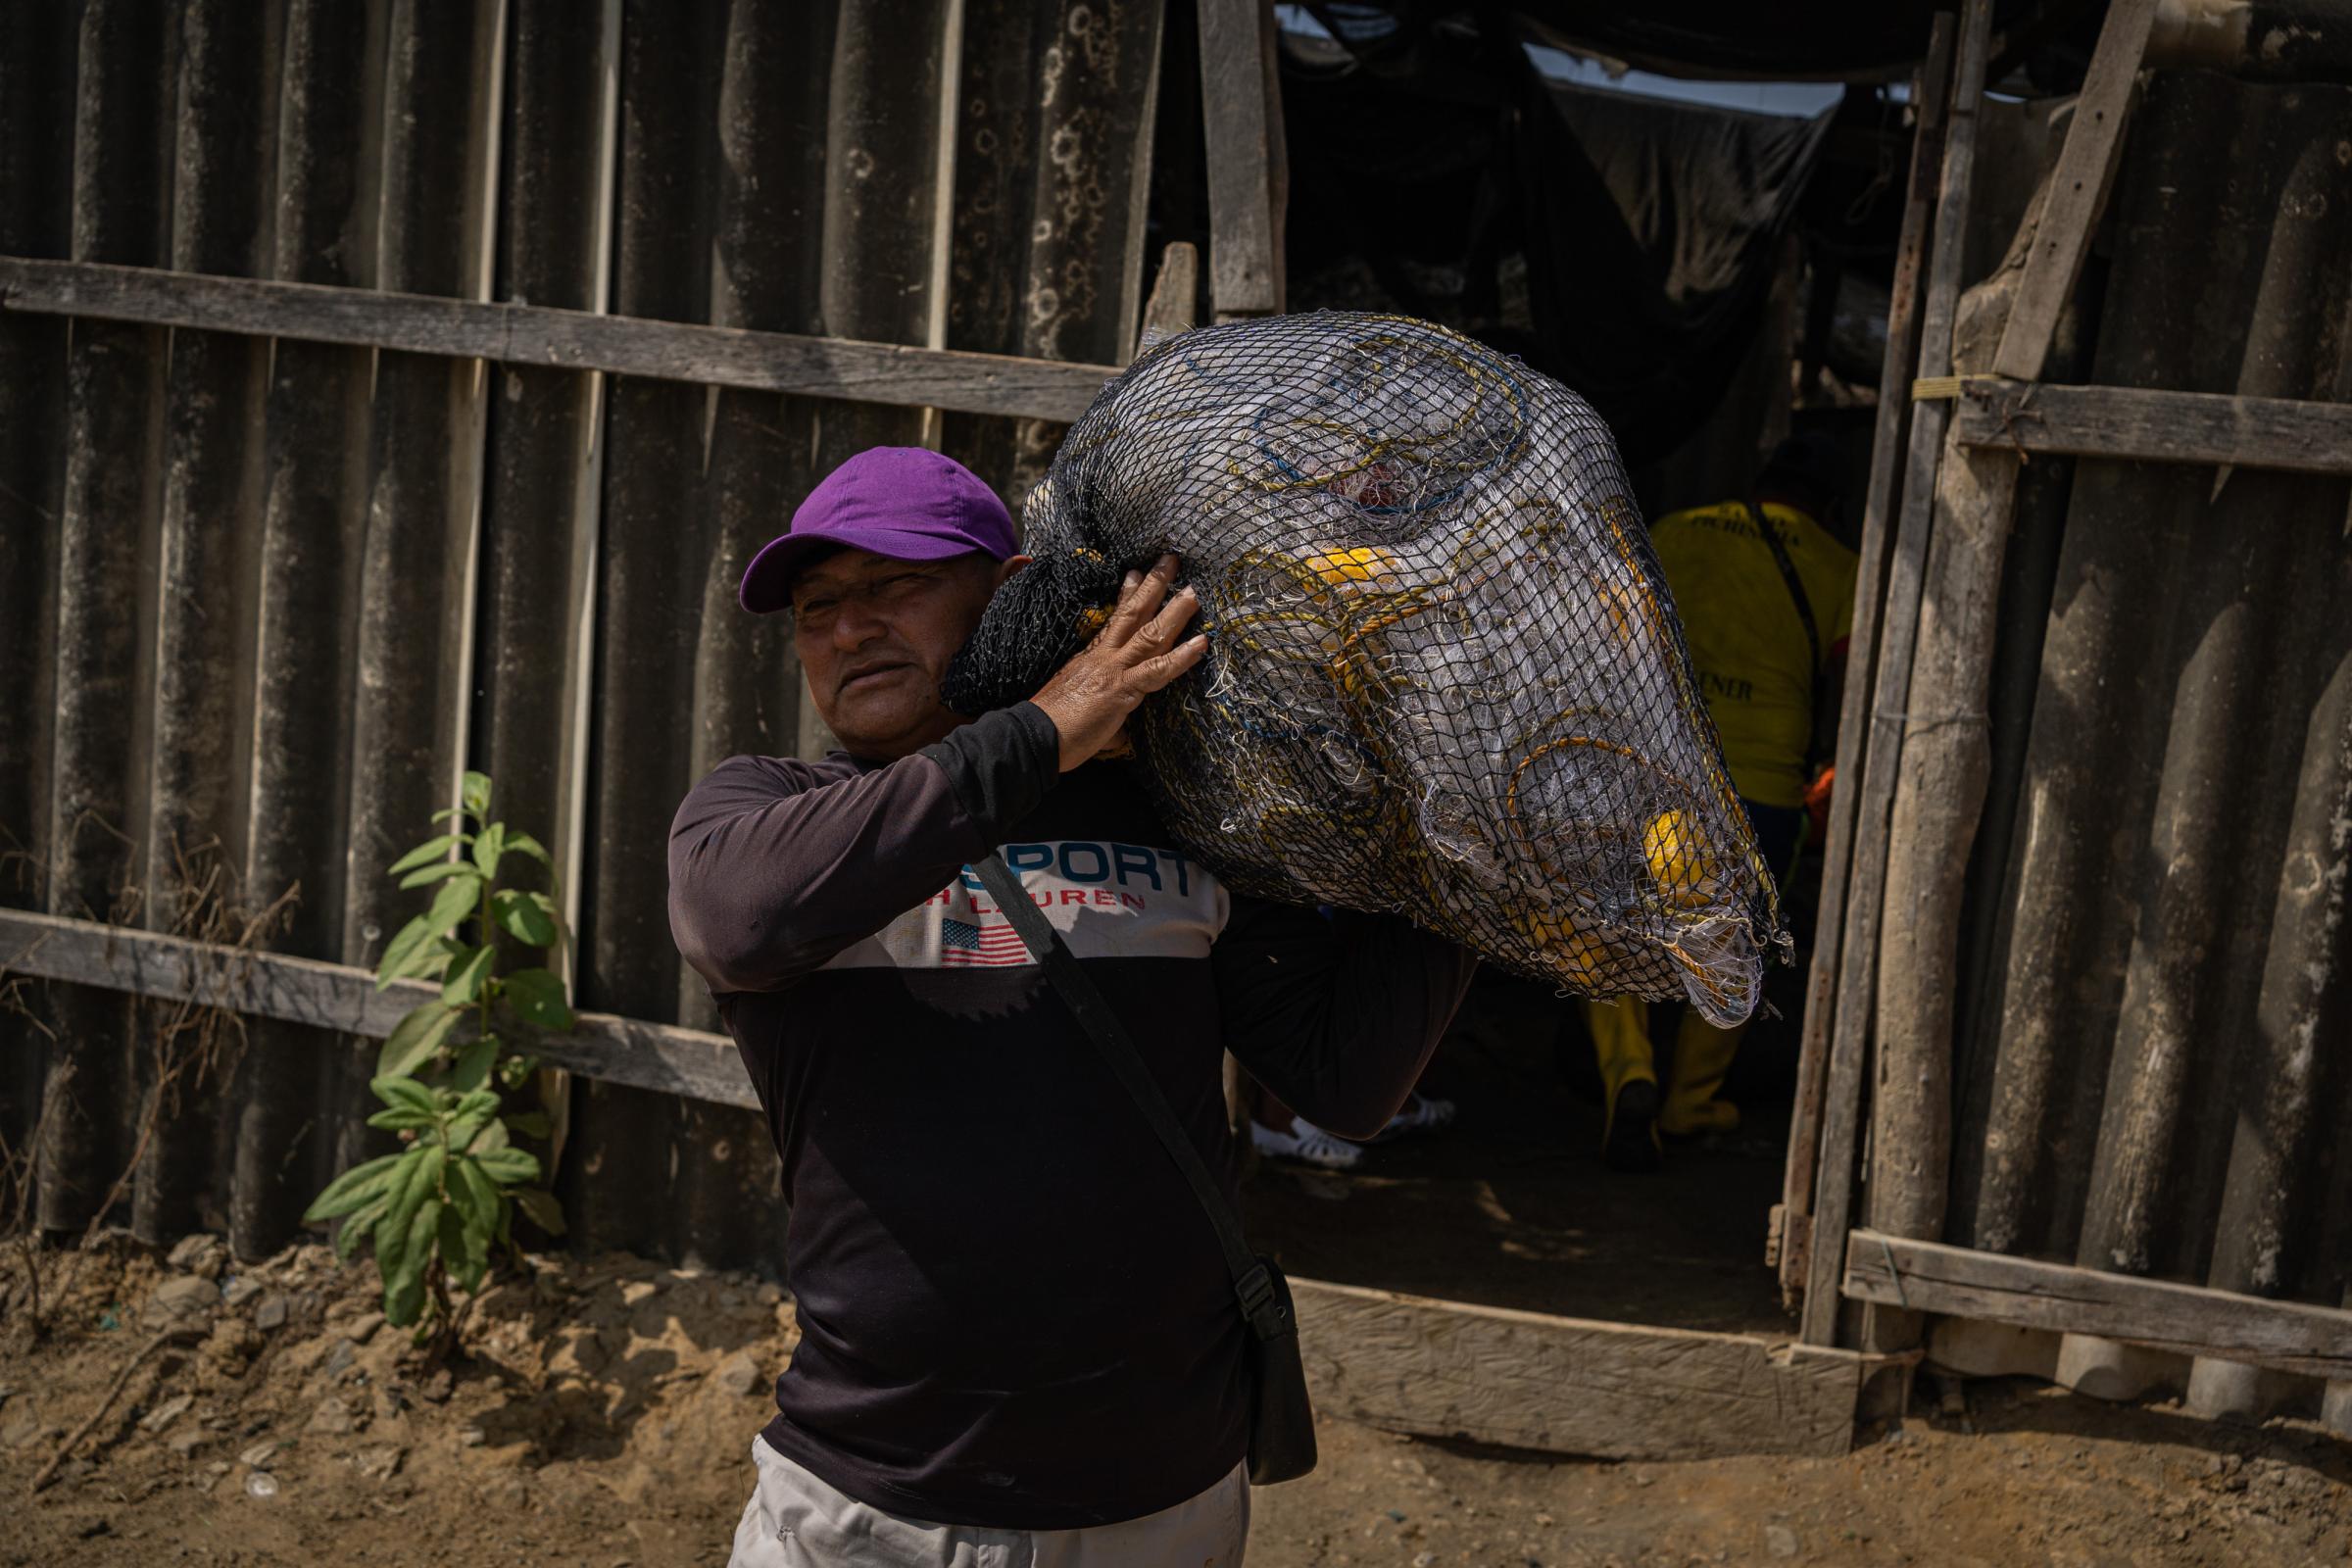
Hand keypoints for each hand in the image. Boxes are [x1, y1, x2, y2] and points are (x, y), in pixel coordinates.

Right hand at [1029, 553, 1207, 771]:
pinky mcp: (1122, 690)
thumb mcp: (1076, 706)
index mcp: (1090, 658)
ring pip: (1150, 634)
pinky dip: (1181, 657)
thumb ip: (1101, 711)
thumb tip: (1115, 732)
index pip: (1113, 621)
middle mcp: (1103, 657)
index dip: (1126, 595)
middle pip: (1133, 614)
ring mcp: (1114, 670)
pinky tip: (1201, 643)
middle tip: (1169, 560)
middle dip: (1153, 585)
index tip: (1135, 573)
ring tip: (1194, 590)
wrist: (1033, 736)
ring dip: (1175, 611)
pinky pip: (1157, 670)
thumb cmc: (1051, 727)